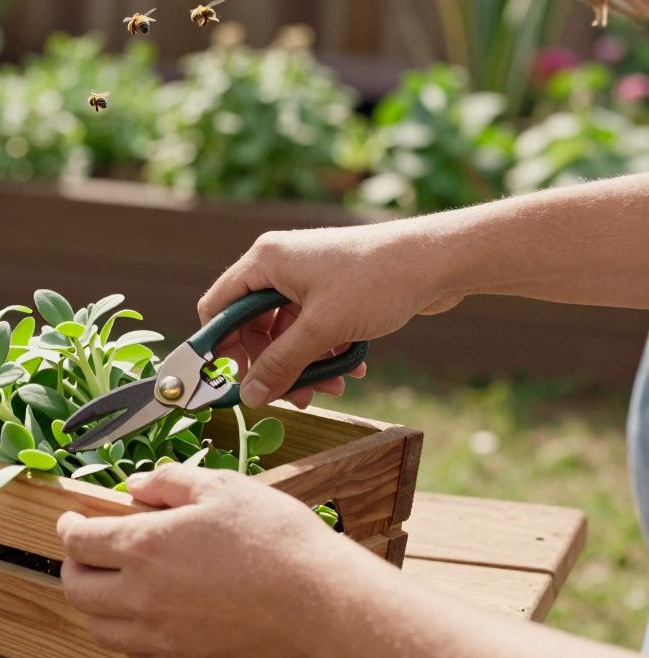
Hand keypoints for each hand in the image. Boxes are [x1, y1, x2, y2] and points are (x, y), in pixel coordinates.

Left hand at [56, 464, 357, 657]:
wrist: (323, 600)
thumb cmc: (276, 538)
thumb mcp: (222, 488)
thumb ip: (169, 482)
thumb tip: (135, 486)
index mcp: (144, 547)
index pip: (78, 540)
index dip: (68, 527)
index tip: (72, 521)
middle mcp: (143, 597)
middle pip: (77, 590)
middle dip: (73, 568)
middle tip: (85, 556)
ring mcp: (164, 640)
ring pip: (102, 631)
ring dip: (99, 607)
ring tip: (115, 589)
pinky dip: (133, 643)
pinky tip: (150, 626)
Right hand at [199, 225, 462, 407]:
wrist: (437, 262)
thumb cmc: (377, 280)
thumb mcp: (321, 329)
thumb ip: (280, 364)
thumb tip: (250, 396)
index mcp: (265, 261)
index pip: (218, 307)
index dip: (220, 347)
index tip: (233, 381)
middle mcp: (281, 266)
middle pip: (253, 327)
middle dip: (272, 364)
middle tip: (290, 396)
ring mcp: (307, 278)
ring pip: (287, 333)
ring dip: (302, 365)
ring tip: (329, 389)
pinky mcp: (332, 291)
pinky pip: (313, 330)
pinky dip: (325, 353)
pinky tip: (349, 371)